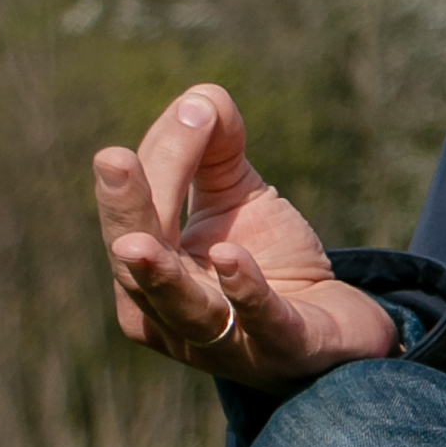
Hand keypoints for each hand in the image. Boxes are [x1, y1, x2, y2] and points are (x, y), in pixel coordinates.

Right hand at [93, 84, 396, 389]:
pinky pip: (256, 322)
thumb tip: (201, 98)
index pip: (143, 213)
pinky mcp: (280, 348)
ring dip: (160, 275)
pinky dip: (242, 292)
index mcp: (148, 279)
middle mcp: (170, 319)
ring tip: (138, 243)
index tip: (194, 109)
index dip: (164, 158)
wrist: (334, 330)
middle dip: (126, 212)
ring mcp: (222, 342)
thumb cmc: (268, 263)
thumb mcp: (238, 198)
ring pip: (182, 307)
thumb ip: (216, 148)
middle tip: (111, 160)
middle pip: (138, 265)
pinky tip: (230, 258)